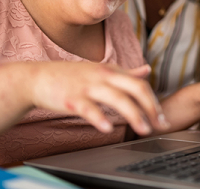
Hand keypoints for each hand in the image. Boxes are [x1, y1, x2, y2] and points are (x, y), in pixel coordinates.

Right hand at [28, 62, 169, 135]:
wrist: (38, 77)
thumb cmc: (71, 76)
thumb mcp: (100, 69)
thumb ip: (126, 71)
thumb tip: (147, 70)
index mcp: (112, 70)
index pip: (140, 84)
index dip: (153, 101)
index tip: (162, 119)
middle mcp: (103, 76)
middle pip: (135, 88)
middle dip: (150, 107)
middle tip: (160, 125)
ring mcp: (88, 86)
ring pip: (117, 98)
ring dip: (133, 114)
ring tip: (143, 130)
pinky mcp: (72, 98)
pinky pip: (89, 108)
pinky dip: (100, 118)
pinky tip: (108, 128)